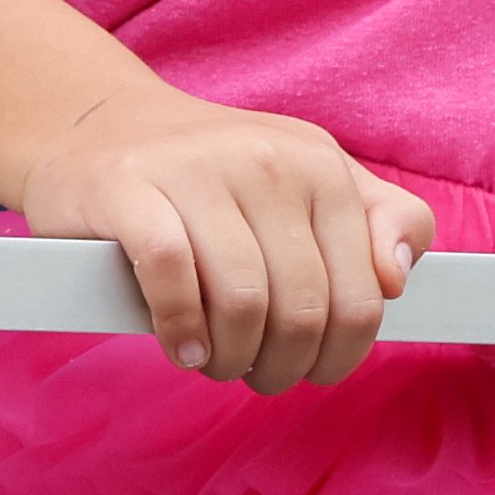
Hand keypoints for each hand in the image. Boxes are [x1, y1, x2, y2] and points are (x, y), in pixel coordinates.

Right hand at [21, 84, 428, 393]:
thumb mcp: (310, 180)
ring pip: (244, 302)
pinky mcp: (128, 187)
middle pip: (303, 311)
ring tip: (214, 357)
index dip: (339, 355)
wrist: (97, 125)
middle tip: (254, 369)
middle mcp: (264, 158)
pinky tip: (181, 344)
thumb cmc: (215, 176)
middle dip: (281, 365)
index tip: (311, 363)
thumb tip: (396, 280)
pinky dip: (180, 328)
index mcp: (319, 163)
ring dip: (230, 358)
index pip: (362, 298)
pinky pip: (171, 276)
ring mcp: (194, 169)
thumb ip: (379, 222)